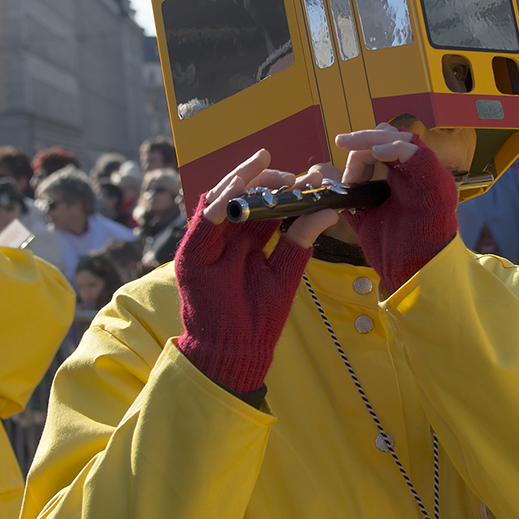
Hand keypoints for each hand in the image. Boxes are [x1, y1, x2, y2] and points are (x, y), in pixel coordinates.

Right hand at [175, 150, 337, 392]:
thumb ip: (301, 240)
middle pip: (240, 196)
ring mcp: (206, 244)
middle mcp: (225, 237)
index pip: (263, 205)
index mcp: (247, 240)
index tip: (308, 177)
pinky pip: (201, 225)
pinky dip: (216, 207)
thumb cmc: (260, 316)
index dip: (283, 189)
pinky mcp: (190, 257)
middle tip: (288, 173)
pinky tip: (234, 193)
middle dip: (263, 180)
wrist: (238, 350)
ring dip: (239, 182)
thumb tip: (328, 210)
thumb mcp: (285, 272)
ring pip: (218, 200)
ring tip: (261, 167)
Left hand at [335, 125, 458, 293]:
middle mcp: (419, 173)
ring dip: (374, 139)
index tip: (341, 172)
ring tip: (351, 145)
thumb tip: (327, 178)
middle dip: (363, 139)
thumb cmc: (394, 250)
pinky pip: (417, 153)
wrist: (413, 273)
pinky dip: (394, 148)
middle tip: (341, 142)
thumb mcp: (366, 216)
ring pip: (402, 138)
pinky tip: (375, 152)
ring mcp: (430, 176)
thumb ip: (351, 197)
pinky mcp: (437, 182)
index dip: (358, 151)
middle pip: (391, 137)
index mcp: (404, 179)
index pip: (382, 148)